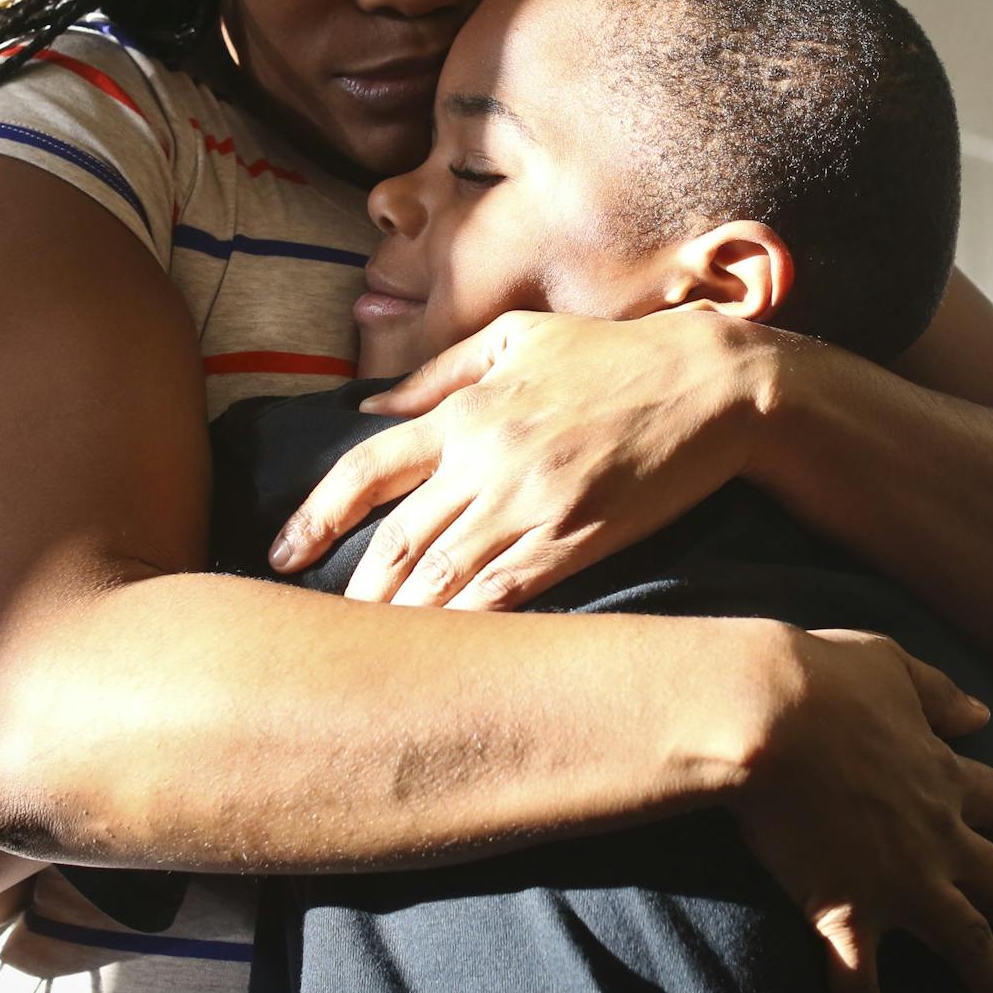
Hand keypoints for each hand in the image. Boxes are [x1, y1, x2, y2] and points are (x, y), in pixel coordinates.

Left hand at [269, 309, 781, 605]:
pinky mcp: (576, 541)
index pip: (366, 469)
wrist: (707, 386)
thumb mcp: (516, 338)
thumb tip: (368, 408)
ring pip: (443, 577)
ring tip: (363, 654)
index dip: (316, 516)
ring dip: (398, 620)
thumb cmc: (608, 355)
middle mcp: (488, 462)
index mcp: (467, 411)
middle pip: (396, 540)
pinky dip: (464, 627)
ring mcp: (532, 506)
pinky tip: (438, 654)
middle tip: (317, 629)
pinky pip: (506, 595)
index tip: (284, 554)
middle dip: (351, 590)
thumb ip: (436, 373)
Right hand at [729, 624, 992, 992]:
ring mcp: (897, 879)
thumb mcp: (887, 663)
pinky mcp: (844, 909)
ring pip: (967, 945)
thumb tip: (979, 714)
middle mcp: (936, 835)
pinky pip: (859, 978)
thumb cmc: (818, 676)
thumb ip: (937, 691)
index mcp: (942, 774)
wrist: (762, 713)